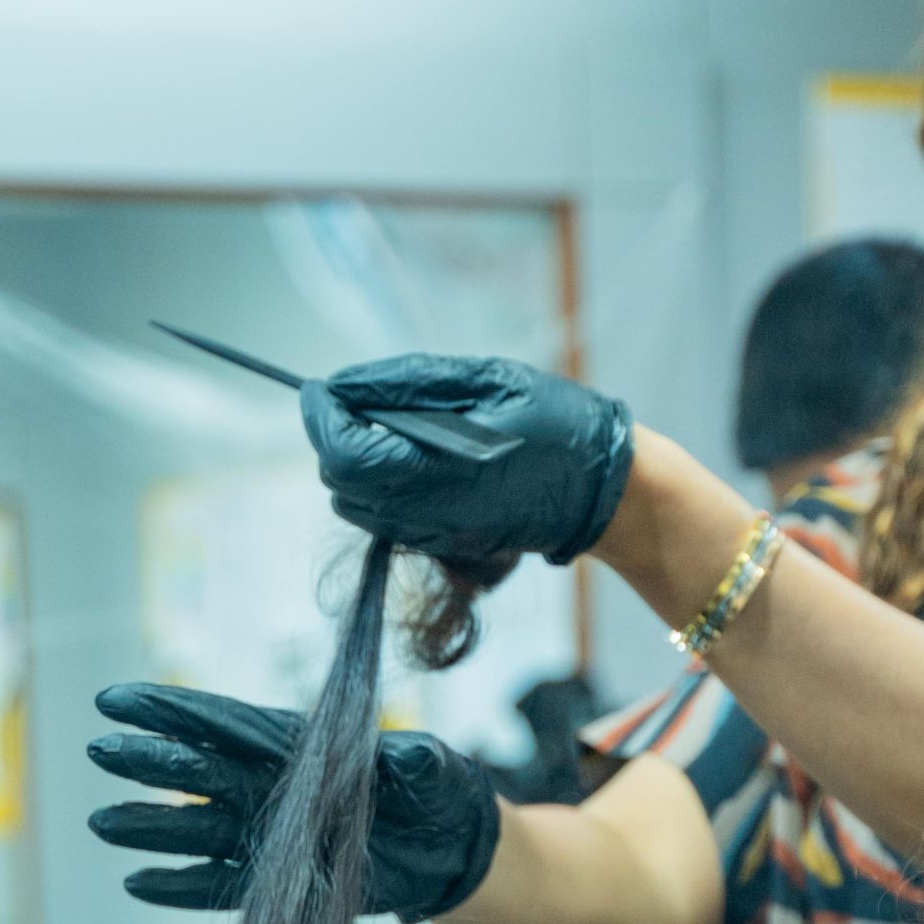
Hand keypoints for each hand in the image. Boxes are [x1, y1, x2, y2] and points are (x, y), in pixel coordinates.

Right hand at [89, 682, 500, 923]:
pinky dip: (180, 886)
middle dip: (149, 761)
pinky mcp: (280, 881)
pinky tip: (136, 883)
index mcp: (298, 747)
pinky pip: (219, 885)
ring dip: (151, 827)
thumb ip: (419, 762)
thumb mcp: (438, 770)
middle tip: (99, 749)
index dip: (170, 711)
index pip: (223, 725)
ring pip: (198, 830)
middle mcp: (272, 787)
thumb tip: (413, 756)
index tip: (116, 699)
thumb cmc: (441, 793)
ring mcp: (271, 835)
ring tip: (102, 821)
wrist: (449, 850)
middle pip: (198, 773)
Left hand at [300, 354, 633, 566]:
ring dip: (354, 463)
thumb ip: (409, 383)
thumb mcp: (487, 380)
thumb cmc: (557, 422)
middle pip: (338, 481)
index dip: (320, 416)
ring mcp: (434, 532)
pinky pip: (383, 517)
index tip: (320, 388)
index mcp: (440, 466)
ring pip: (354, 504)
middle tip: (359, 401)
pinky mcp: (441, 542)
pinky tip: (411, 455)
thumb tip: (343, 386)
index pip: (344, 451)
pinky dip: (378, 483)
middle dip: (334, 438)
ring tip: (388, 427)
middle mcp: (429, 509)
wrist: (603, 491)